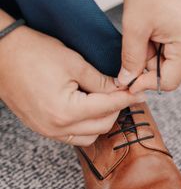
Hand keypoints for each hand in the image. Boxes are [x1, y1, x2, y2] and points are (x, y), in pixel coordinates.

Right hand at [0, 21, 145, 145]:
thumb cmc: (32, 52)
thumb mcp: (74, 63)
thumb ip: (102, 81)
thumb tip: (123, 89)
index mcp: (66, 111)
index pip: (108, 107)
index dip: (127, 98)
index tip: (140, 92)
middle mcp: (56, 127)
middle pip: (103, 125)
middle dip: (116, 108)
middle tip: (122, 92)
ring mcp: (47, 131)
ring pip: (89, 135)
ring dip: (102, 120)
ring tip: (104, 99)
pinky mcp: (41, 128)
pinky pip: (72, 136)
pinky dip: (85, 125)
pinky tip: (88, 107)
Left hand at [118, 0, 180, 93]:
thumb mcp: (135, 25)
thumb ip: (131, 58)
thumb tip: (127, 80)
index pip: (167, 82)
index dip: (143, 83)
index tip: (125, 77)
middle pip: (173, 74)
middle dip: (149, 67)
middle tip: (131, 49)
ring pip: (176, 62)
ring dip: (156, 56)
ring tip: (144, 34)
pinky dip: (164, 46)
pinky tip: (154, 30)